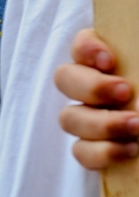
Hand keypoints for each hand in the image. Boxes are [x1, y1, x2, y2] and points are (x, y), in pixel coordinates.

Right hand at [55, 28, 138, 168]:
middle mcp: (101, 88)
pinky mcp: (100, 151)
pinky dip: (102, 152)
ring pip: (69, 118)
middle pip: (65, 79)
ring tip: (136, 128)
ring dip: (99, 123)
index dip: (87, 49)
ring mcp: (97, 120)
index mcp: (118, 61)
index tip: (110, 60)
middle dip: (90, 86)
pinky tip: (131, 151)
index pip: (83, 45)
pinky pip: (82, 152)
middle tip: (124, 92)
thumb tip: (138, 86)